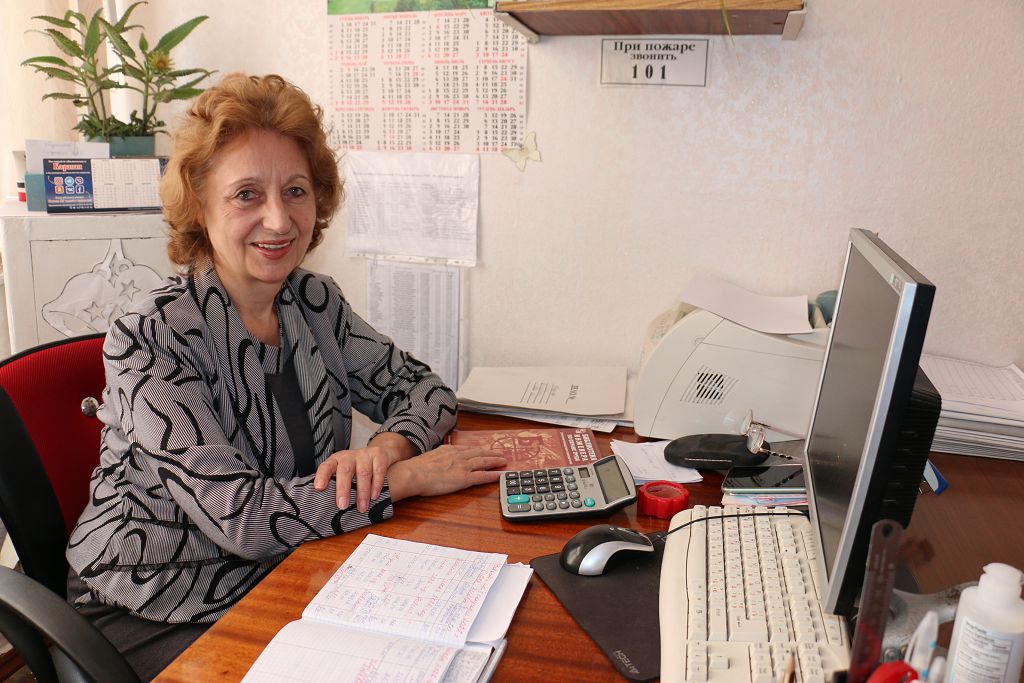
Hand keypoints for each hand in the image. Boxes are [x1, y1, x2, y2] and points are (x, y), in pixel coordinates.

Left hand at [313, 433, 414, 511]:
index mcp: (337, 460)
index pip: (326, 466)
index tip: (319, 487)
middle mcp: (349, 456)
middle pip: (345, 470)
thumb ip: (336, 484)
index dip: (322, 476)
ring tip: (361, 507)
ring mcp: (365, 455)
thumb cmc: (356, 467)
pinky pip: (378, 471)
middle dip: (343, 489)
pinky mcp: (379, 456)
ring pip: (363, 473)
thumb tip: (325, 506)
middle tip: (342, 505)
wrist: (379, 453)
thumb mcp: (343, 472)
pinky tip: (374, 496)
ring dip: (362, 492)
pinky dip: (376, 485)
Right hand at [388, 445, 506, 501]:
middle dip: (490, 453)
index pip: (466, 449)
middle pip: (478, 452)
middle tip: (500, 453)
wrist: (413, 474)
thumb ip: (434, 459)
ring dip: (495, 461)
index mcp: (448, 450)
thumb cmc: (415, 469)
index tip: (483, 450)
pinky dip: (493, 475)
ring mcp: (462, 466)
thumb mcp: (426, 458)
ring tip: (504, 461)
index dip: (477, 450)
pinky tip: (500, 475)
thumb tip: (434, 462)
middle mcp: (457, 455)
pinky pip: (483, 476)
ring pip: (484, 462)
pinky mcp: (464, 478)